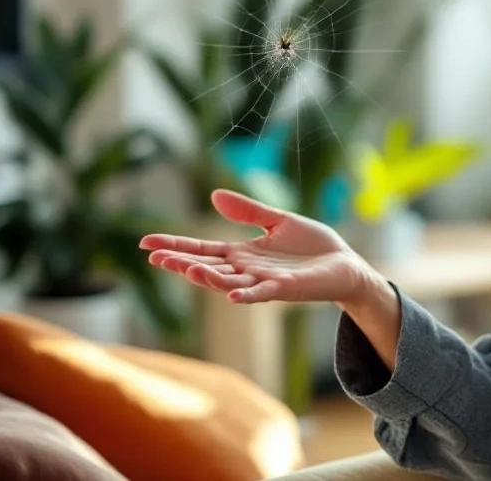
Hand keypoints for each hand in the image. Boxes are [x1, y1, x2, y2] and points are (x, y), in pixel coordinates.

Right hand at [140, 189, 378, 305]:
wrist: (345, 264)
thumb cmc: (313, 246)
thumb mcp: (278, 221)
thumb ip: (248, 211)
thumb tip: (214, 195)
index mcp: (243, 253)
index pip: (202, 249)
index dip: (176, 245)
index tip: (146, 242)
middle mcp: (247, 269)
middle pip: (207, 266)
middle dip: (182, 262)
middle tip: (155, 256)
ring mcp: (264, 281)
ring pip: (229, 281)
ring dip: (208, 277)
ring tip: (186, 269)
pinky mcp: (285, 288)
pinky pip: (262, 293)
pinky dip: (247, 294)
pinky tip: (232, 295)